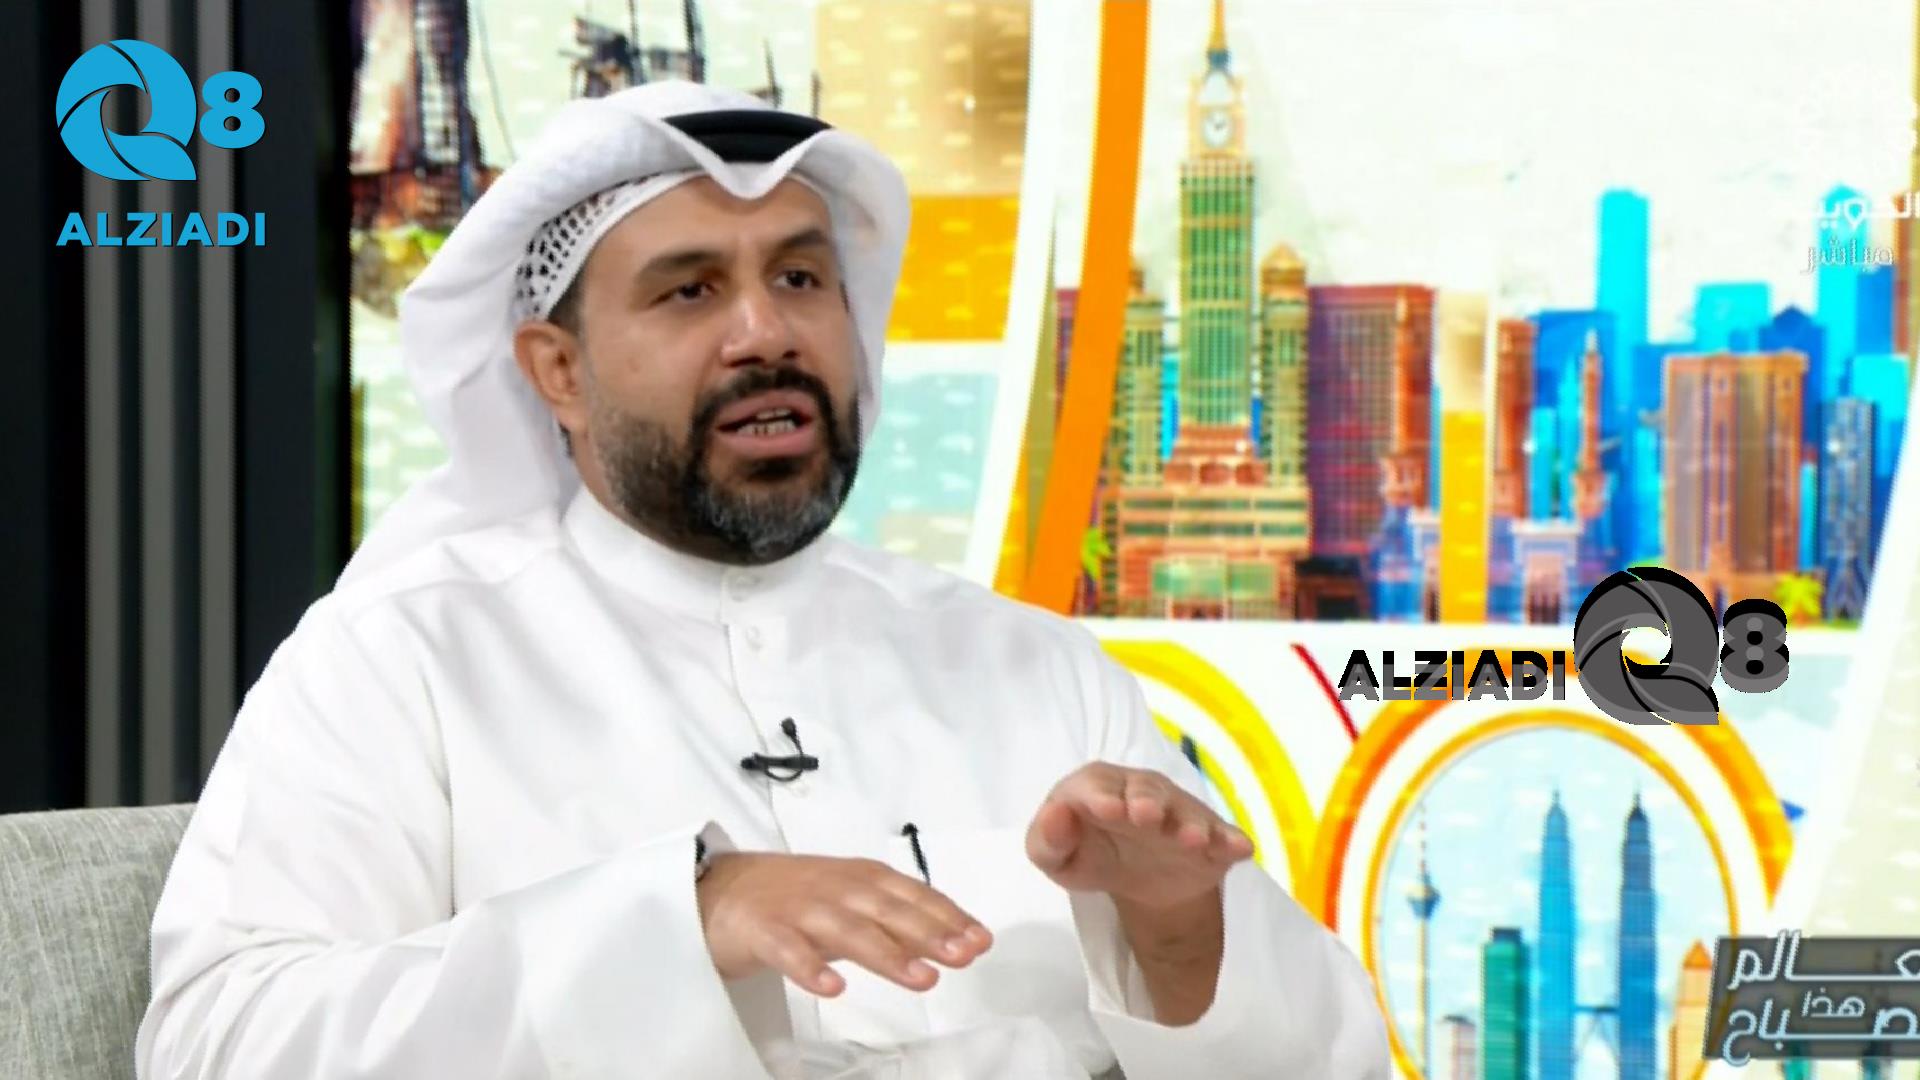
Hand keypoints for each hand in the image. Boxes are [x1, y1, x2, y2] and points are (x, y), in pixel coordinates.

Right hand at [696, 852, 994, 997]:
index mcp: (862, 879)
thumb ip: (899, 923)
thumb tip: (954, 941)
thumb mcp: (852, 903)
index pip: (913, 895)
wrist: (720, 888)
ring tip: (921, 979)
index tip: (979, 941)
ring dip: (887, 954)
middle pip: (888, 910)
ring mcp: (800, 908)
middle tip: (963, 956)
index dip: (948, 917)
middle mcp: (836, 888)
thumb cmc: (795, 896)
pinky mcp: (764, 930)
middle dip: (929, 933)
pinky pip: (789, 950)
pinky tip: (832, 989)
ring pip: (848, 930)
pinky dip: (810, 967)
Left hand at [1025, 762, 1253, 912]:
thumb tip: (1055, 814)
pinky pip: (1224, 837)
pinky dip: (1231, 841)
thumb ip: (1045, 839)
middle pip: (1147, 790)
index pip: (1096, 784)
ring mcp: (1179, 814)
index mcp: (1099, 787)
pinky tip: (1239, 848)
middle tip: (1146, 816)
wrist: (1136, 879)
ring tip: (1191, 839)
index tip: (1106, 810)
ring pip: (1187, 812)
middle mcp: (1143, 791)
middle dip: (1147, 801)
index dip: (1101, 796)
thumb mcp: (1056, 858)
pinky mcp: (1209, 840)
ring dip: (1190, 823)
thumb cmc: (1088, 853)